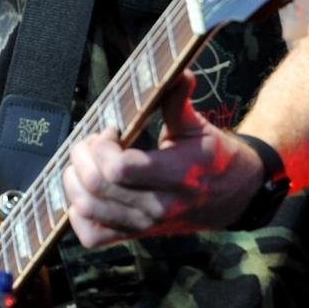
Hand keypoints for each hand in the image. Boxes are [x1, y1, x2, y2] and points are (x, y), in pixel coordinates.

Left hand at [62, 70, 265, 246]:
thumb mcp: (198, 126)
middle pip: (96, 186)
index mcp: (176, 175)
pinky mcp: (135, 235)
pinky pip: (91, 235)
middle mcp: (158, 206)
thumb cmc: (212, 156)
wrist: (233, 196)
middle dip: (83, 156)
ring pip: (86, 209)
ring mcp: (144, 225)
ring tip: (88, 162)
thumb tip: (179, 72)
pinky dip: (78, 213)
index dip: (102, 145)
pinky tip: (88, 190)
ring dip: (75, 180)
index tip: (112, 130)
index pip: (119, 169)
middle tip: (94, 142)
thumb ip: (179, 100)